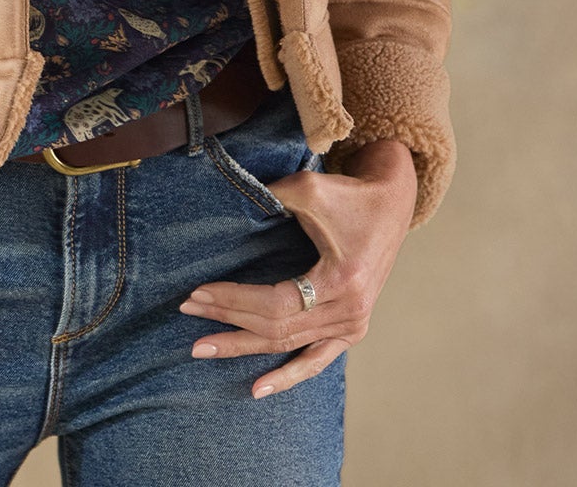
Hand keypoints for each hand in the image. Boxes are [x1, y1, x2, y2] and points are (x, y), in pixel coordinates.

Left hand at [179, 138, 418, 398]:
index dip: (233, 299)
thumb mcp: (309, 188)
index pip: (275, 303)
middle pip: (276, 328)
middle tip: (187, 311)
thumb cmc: (348, 195)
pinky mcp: (352, 329)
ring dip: (244, 347)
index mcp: (341, 281)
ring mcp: (353, 325)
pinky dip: (288, 375)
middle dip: (228, 319)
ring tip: (204, 348)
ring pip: (288, 346)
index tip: (196, 292)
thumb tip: (228, 202)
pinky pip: (316, 360)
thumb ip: (269, 196)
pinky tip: (258, 388)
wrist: (389, 205)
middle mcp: (350, 312)